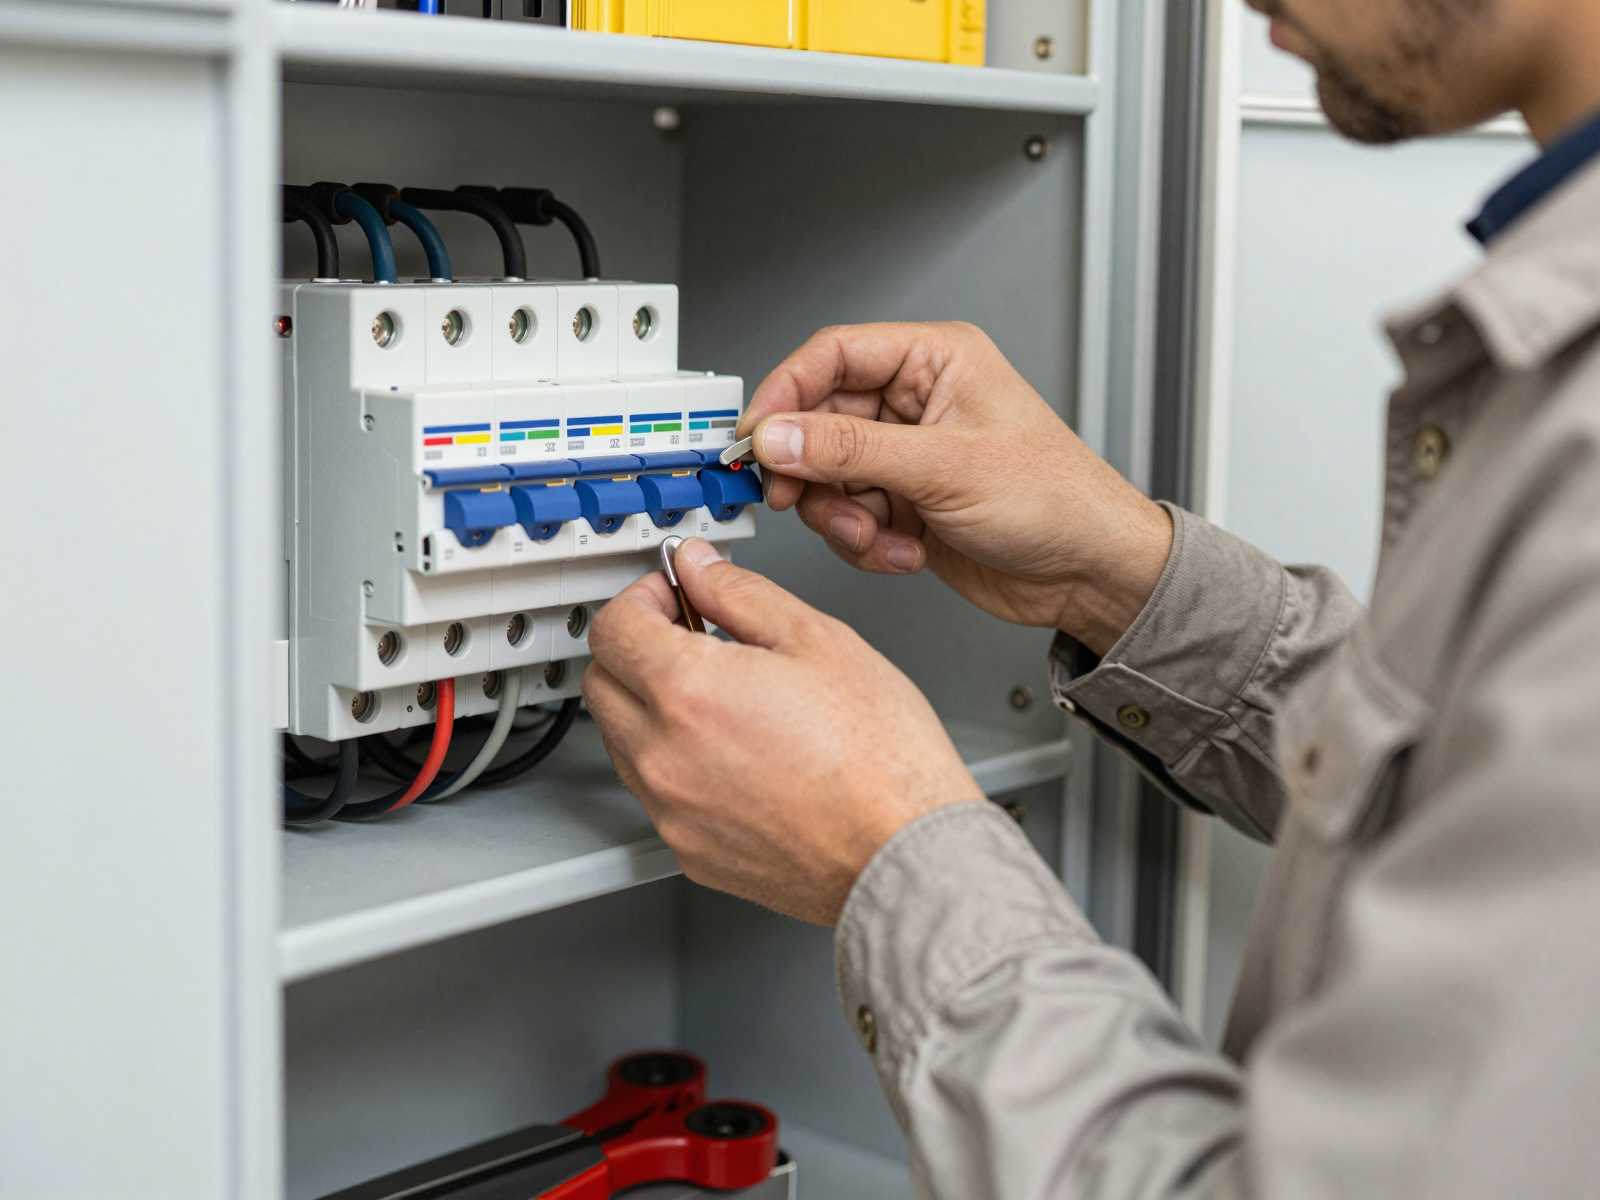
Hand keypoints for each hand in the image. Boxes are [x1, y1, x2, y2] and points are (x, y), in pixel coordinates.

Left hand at [583, 538, 978, 925]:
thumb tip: (700, 569)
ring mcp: (672, 811)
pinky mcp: (690, 851)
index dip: (643, 596)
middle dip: (635, 649)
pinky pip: (657, 793)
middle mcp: (664, 756)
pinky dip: (676, 762)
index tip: (675, 594)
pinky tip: (735, 751)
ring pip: (623, 741)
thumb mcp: (817, 640)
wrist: (905, 853)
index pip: (614, 627)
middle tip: (691, 637)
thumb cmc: (880, 758)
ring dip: (651, 706)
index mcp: (688, 692)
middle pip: (602, 683)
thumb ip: (741, 594)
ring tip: (723, 697)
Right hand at [743, 322, 1171, 655]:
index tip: (755, 436)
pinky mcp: (906, 502)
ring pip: (828, 474)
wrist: (1091, 572)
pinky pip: (850, 514)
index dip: (785, 392)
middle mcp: (918, 401)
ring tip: (876, 534)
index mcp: (936, 360)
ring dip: (841, 514)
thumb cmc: (1057, 500)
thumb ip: (850, 449)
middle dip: (810, 469)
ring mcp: (909, 455)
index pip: (833, 355)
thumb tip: (778, 435)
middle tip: (796, 498)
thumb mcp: (944, 468)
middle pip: (819, 420)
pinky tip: (903, 551)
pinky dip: (864, 541)